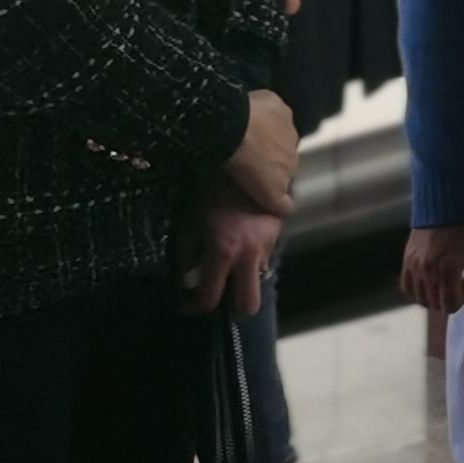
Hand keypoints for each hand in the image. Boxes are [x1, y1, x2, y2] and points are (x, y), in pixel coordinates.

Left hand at [176, 179, 282, 316]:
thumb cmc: (210, 186)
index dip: (194, 307)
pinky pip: (264, 256)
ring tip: (228, 259)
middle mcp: (249, 254)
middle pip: (248, 304)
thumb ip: (187, 253)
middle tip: (217, 295)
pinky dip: (251, 256)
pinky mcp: (278, 231)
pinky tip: (241, 238)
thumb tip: (186, 277)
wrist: (245, 154)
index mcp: (224, 251)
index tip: (186, 305)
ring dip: (242, 277)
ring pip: (258, 278)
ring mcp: (268, 243)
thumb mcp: (190, 219)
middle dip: (232, 308)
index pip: (210, 297)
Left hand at [225, 88, 298, 216]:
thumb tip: (290, 210)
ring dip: (267, 133)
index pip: (286, 173)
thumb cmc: (245, 164)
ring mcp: (287, 123)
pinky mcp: (276, 103)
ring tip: (245, 135)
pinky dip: (263, 112)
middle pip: (283, 152)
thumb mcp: (266, 192)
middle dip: (270, 154)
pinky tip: (249, 114)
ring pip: (279, 130)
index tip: (257, 175)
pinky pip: (272, 109)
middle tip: (249, 156)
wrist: (235, 130)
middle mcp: (294, 145)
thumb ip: (280, 201)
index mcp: (292, 166)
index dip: (272, 175)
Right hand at [402, 221, 463, 315]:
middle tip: (452, 295)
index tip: (463, 298)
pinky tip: (423, 288)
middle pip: (434, 304)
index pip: (448, 305)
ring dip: (430, 300)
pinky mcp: (407, 260)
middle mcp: (428, 272)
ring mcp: (415, 267)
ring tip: (439, 294)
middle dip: (444, 303)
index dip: (457, 305)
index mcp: (447, 272)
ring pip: (419, 298)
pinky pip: (406, 286)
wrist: (443, 206)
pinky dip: (414, 292)